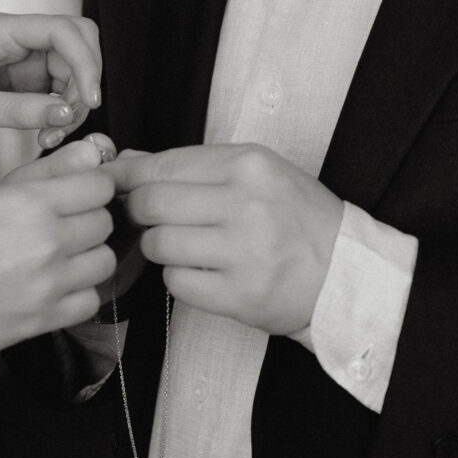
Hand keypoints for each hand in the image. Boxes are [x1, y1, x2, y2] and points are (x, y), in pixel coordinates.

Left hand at [0, 11, 101, 165]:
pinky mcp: (18, 90)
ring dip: (72, 107)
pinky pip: (56, 98)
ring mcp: (18, 66)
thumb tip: (66, 113)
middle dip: (83, 83)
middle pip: (75, 47)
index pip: (62, 30)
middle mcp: (11, 42)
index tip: (90, 101)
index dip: (85, 62)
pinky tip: (45, 138)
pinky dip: (60, 118)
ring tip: (51, 137)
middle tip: (72, 119)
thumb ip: (19, 111)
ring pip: (70, 76)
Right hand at [3, 135, 146, 306]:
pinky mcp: (45, 320)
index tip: (77, 196)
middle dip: (88, 221)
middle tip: (61, 227)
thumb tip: (94, 151)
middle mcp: (45, 242)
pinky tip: (54, 286)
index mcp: (29, 202)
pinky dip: (78, 293)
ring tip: (59, 257)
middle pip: (105, 222)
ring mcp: (49, 284)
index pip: (100, 186)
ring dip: (88, 257)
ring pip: (105, 261)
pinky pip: (91, 300)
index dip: (90, 188)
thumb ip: (49, 170)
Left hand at [104, 143, 343, 333]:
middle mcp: (246, 205)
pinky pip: (175, 282)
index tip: (112, 184)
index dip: (127, 177)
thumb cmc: (296, 219)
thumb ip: (194, 167)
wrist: (345, 273)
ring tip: (185, 247)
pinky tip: (203, 273)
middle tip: (147, 219)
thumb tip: (129, 162)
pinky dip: (179, 277)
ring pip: (158, 244)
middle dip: (138, 213)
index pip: (163, 165)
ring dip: (159, 247)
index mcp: (249, 166)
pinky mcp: (238, 295)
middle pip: (151, 203)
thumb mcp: (256, 175)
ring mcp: (243, 253)